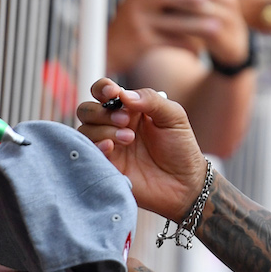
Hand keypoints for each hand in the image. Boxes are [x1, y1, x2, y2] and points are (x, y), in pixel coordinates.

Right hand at [76, 79, 207, 220]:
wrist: (185, 183)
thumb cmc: (181, 147)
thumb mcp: (173, 116)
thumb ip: (151, 100)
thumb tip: (124, 94)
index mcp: (129, 109)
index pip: (104, 91)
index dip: (103, 88)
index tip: (113, 93)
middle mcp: (114, 125)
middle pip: (87, 110)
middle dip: (101, 112)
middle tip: (124, 121)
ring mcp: (109, 146)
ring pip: (85, 130)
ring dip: (103, 130)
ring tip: (129, 138)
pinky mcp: (106, 165)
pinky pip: (88, 152)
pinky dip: (96, 145)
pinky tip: (111, 147)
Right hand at [106, 0, 247, 72]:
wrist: (110, 50)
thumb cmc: (132, 24)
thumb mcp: (139, 3)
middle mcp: (135, 5)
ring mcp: (138, 25)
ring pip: (172, 23)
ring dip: (196, 25)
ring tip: (215, 26)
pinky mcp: (142, 44)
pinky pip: (170, 43)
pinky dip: (187, 45)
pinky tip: (200, 48)